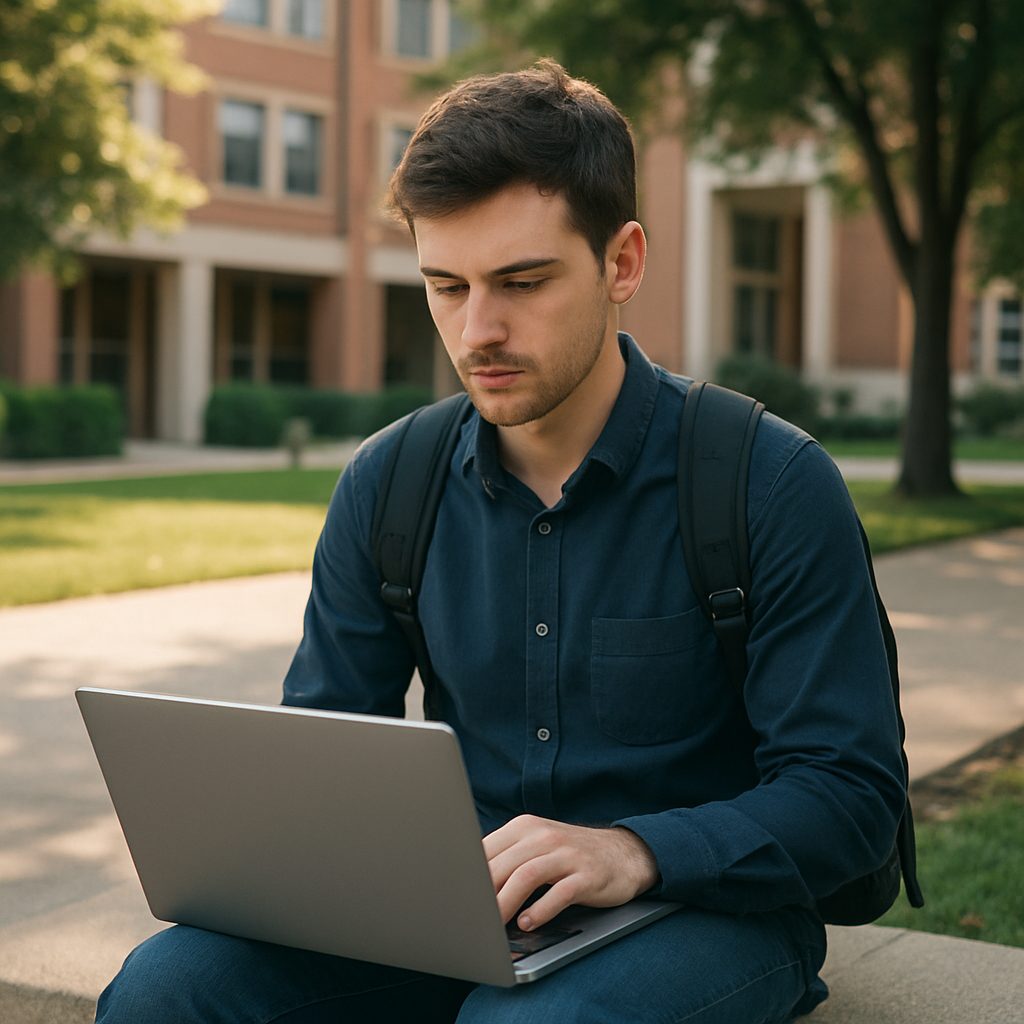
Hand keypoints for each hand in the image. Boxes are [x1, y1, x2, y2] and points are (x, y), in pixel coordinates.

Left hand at [483, 815, 659, 930]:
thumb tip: (468, 885)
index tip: (454, 899)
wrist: (624, 853)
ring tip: (493, 925)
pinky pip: (560, 892)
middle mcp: (544, 836)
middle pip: (503, 864)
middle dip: (482, 894)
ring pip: (526, 876)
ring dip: (506, 903)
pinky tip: (529, 923)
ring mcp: (567, 854)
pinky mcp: (587, 875)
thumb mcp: (536, 847)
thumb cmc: (569, 855)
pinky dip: (541, 910)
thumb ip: (506, 859)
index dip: (468, 876)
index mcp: (525, 828)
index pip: (486, 850)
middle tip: (469, 919)